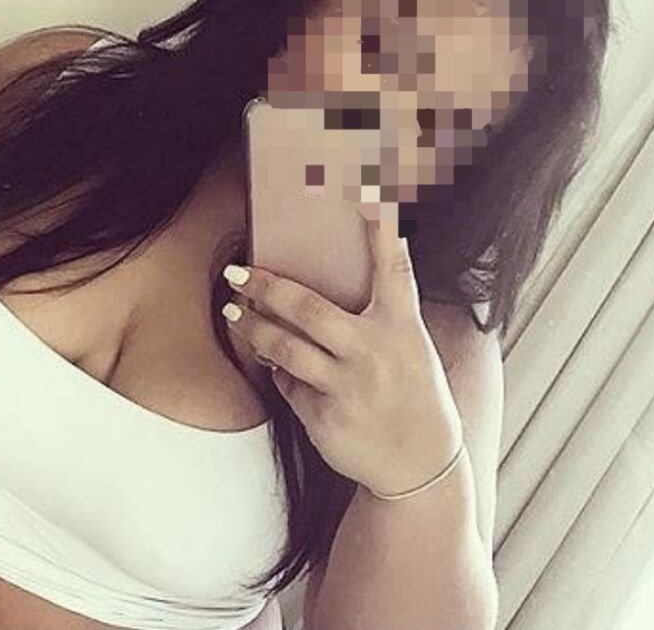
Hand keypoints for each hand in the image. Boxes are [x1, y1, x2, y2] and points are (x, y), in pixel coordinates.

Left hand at [222, 218, 463, 495]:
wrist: (421, 466)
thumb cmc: (412, 395)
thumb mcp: (410, 349)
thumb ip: (376, 317)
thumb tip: (326, 285)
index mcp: (403, 327)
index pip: (393, 267)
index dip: (380, 227)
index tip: (367, 187)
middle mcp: (375, 352)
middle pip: (308, 309)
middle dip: (266, 286)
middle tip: (237, 272)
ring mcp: (348, 387)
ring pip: (284, 348)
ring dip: (253, 327)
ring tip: (233, 310)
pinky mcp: (325, 418)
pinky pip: (287, 384)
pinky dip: (278, 370)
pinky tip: (275, 364)